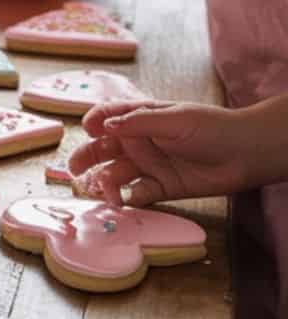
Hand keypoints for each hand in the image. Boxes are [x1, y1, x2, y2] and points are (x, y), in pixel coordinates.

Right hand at [68, 97, 259, 205]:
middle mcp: (141, 141)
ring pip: (116, 174)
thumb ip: (139, 122)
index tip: (88, 128)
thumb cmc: (211, 128)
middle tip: (74, 168)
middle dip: (88, 157)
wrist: (244, 155)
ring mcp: (149, 165)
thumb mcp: (174, 119)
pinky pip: (137, 194)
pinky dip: (127, 199)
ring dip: (106, 182)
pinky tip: (124, 202)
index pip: (109, 117)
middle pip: (105, 149)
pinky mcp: (161, 188)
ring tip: (104, 191)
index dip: (95, 122)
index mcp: (142, 117)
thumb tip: (104, 126)